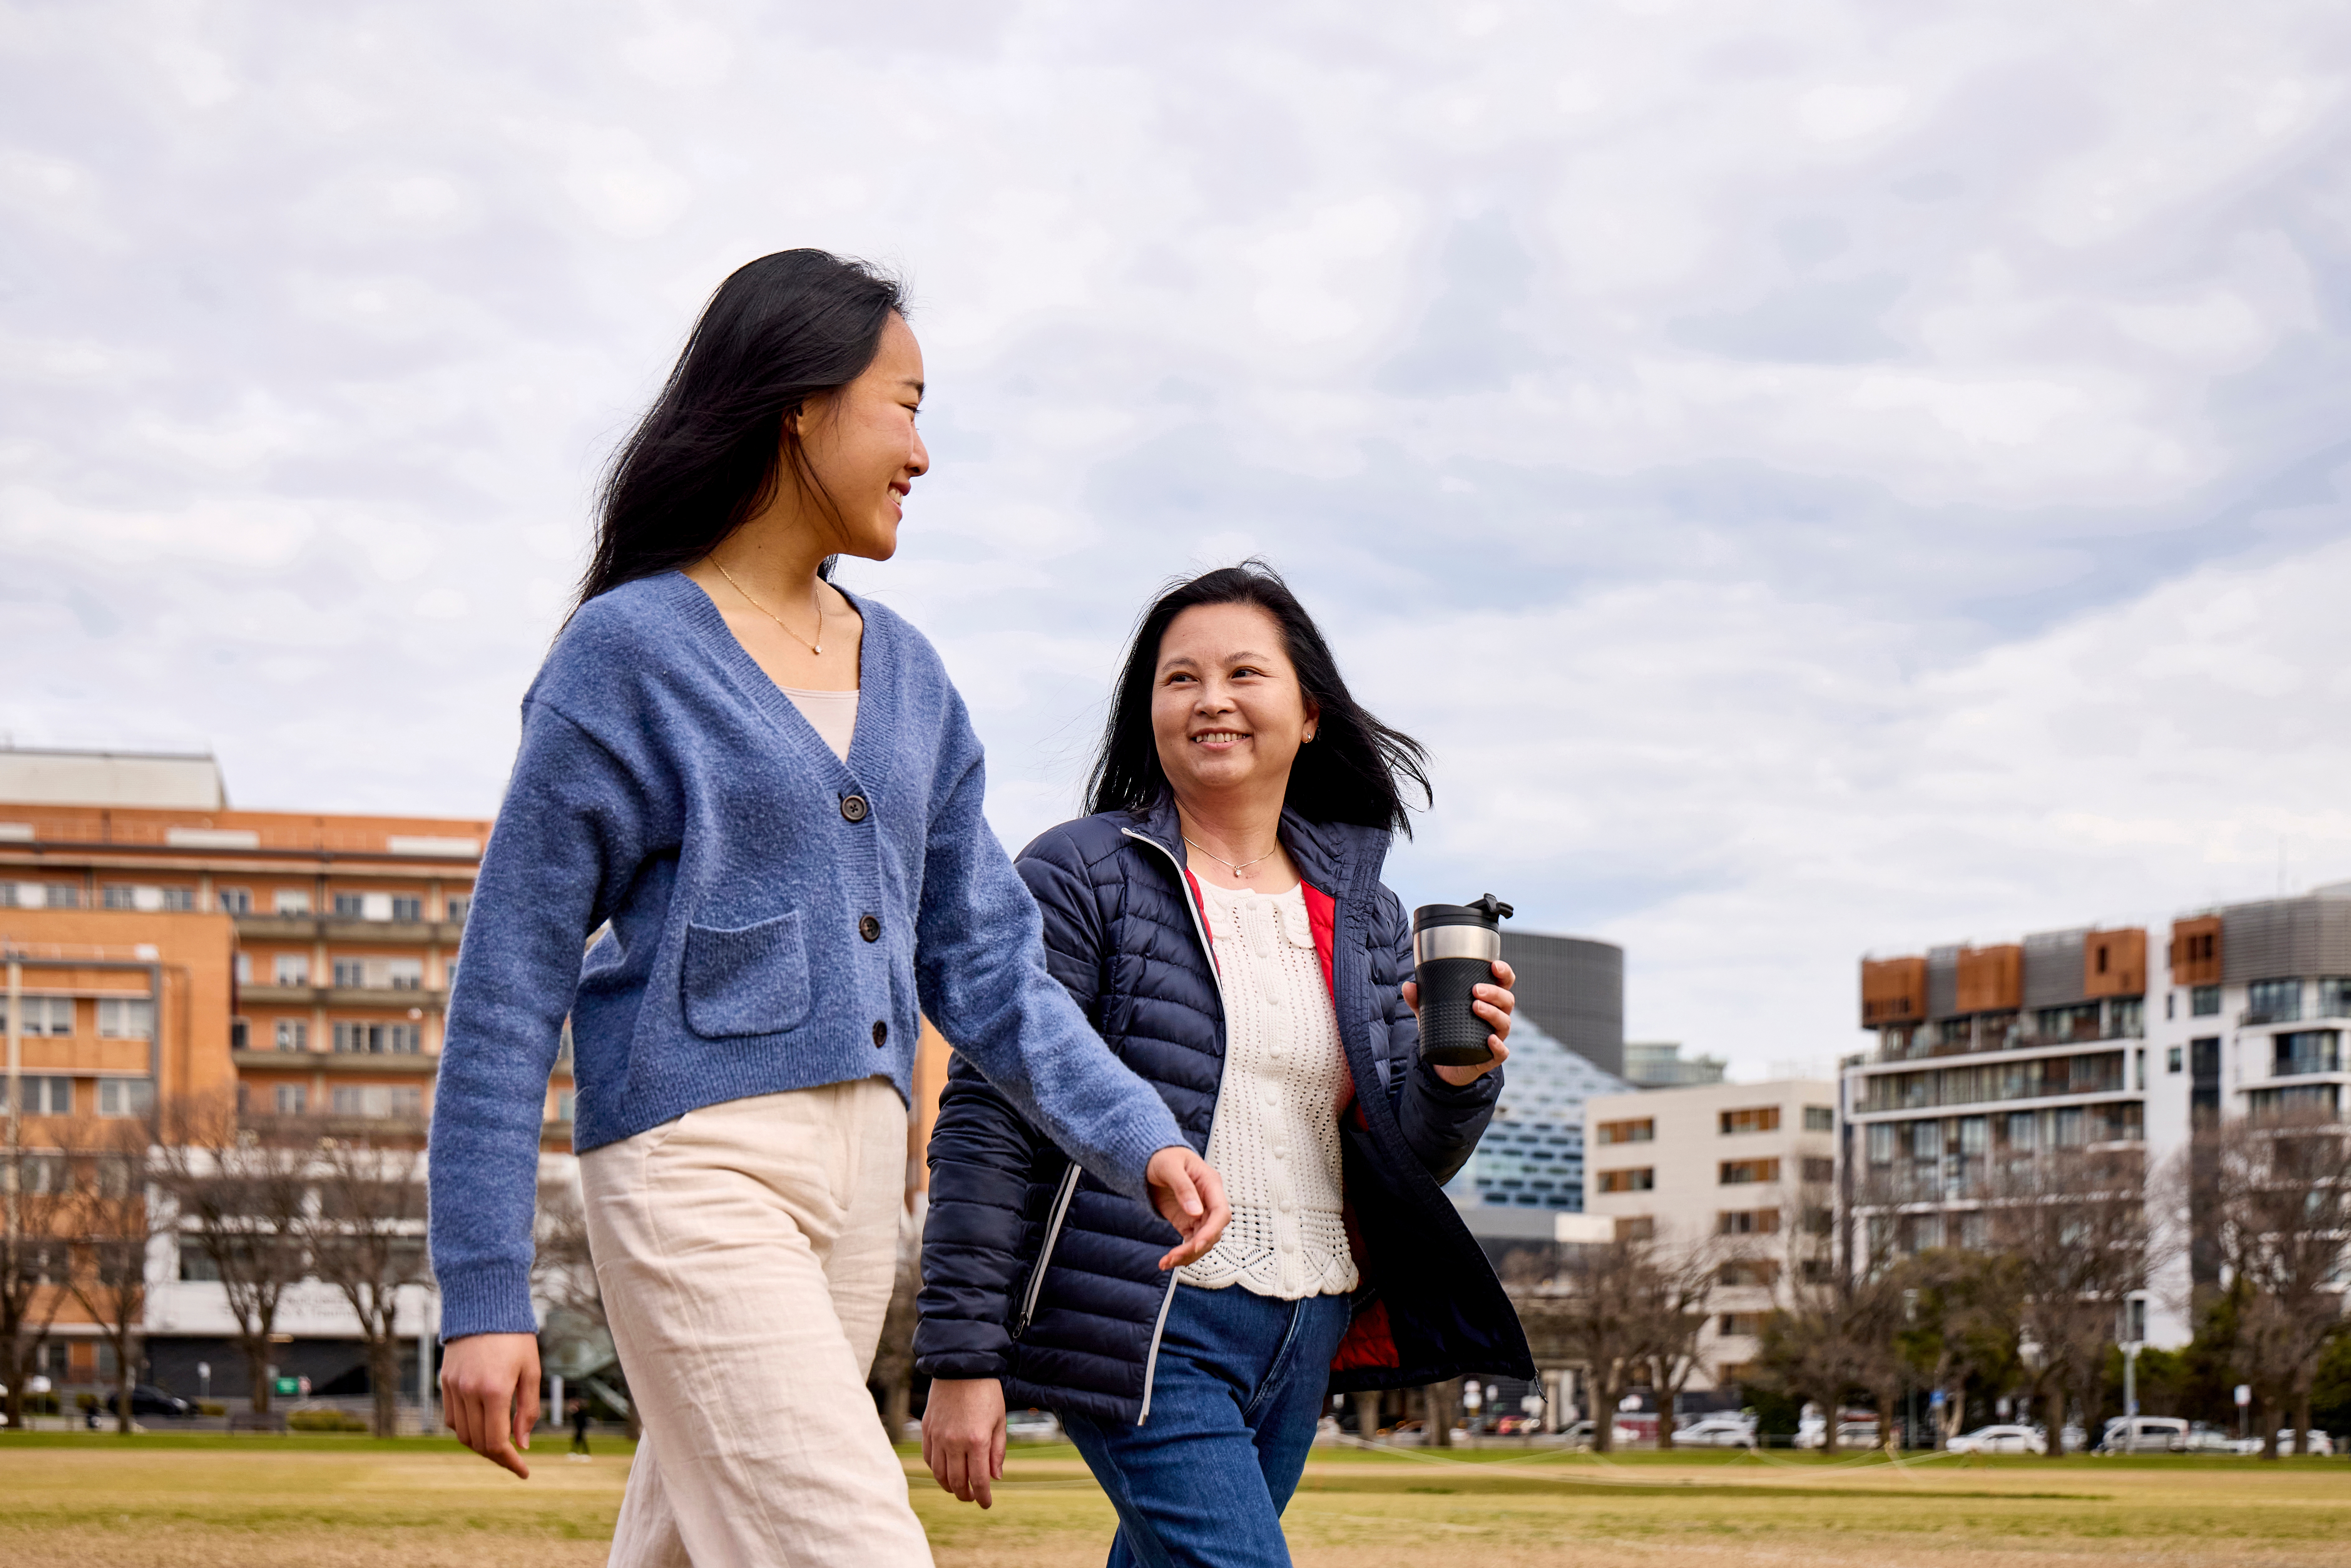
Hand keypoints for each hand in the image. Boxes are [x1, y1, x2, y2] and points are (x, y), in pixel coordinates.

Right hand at [440, 1331, 539, 1477]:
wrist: (485, 1306)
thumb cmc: (515, 1337)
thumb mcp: (531, 1371)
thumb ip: (527, 1410)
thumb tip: (523, 1445)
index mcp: (494, 1390)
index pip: (497, 1442)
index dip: (511, 1462)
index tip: (524, 1472)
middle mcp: (469, 1392)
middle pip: (478, 1442)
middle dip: (498, 1457)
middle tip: (515, 1459)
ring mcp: (453, 1388)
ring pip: (462, 1434)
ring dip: (480, 1445)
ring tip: (500, 1445)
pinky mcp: (444, 1383)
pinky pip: (451, 1418)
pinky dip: (465, 1429)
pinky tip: (482, 1425)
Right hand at [922, 1377, 1006, 1507]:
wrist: (962, 1366)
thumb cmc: (986, 1392)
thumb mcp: (999, 1421)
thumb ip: (997, 1451)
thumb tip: (995, 1478)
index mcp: (977, 1440)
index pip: (979, 1480)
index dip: (982, 1496)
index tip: (986, 1504)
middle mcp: (955, 1442)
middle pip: (957, 1481)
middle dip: (966, 1495)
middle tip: (972, 1498)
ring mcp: (938, 1436)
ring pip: (940, 1474)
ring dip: (949, 1486)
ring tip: (958, 1489)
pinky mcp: (927, 1429)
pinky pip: (928, 1458)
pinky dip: (936, 1470)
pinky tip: (944, 1471)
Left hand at [1144, 1145, 1229, 1270]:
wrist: (1153, 1159)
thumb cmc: (1164, 1157)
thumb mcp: (1170, 1167)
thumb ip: (1183, 1188)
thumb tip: (1196, 1212)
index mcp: (1211, 1184)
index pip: (1221, 1212)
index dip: (1211, 1231)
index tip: (1196, 1245)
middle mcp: (1209, 1201)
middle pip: (1213, 1231)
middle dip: (1195, 1247)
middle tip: (1174, 1257)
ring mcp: (1200, 1213)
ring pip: (1203, 1241)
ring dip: (1187, 1255)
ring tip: (1166, 1262)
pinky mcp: (1188, 1222)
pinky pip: (1190, 1242)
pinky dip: (1181, 1253)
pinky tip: (1167, 1261)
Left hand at [1401, 958, 1515, 1086]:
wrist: (1446, 1065)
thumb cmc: (1446, 1030)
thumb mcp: (1432, 1014)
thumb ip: (1419, 1000)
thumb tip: (1408, 986)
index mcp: (1488, 1001)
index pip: (1503, 983)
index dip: (1504, 973)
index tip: (1494, 966)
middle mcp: (1497, 1017)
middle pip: (1507, 1000)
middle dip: (1494, 992)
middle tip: (1476, 990)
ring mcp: (1496, 1036)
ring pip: (1505, 1022)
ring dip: (1493, 1013)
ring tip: (1476, 1007)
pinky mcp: (1492, 1057)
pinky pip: (1502, 1052)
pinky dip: (1498, 1046)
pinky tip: (1489, 1039)